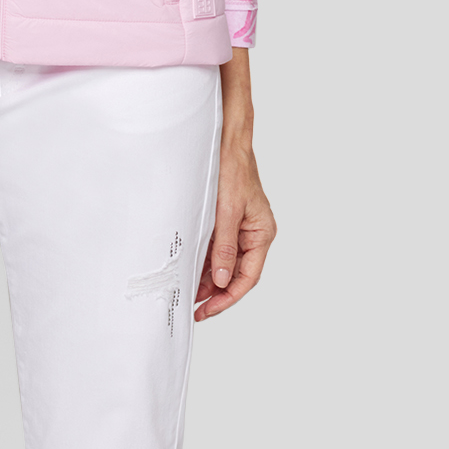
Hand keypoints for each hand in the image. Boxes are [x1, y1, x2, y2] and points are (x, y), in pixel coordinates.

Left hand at [195, 50, 275, 321]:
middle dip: (215, 292)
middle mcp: (252, 233)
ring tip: (186, 292)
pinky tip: (187, 269)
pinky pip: (214, 248)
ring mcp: (237, 227)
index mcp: (262, 233)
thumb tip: (219, 281)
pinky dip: (202, 260)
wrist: (224, 138)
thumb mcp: (227, 210)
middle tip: (192, 307)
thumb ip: (224, 247)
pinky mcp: (223, 220)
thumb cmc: (232, 167)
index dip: (227, 298)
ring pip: (223, 263)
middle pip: (234, 274)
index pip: (247, 277)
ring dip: (206, 278)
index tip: (207, 309)